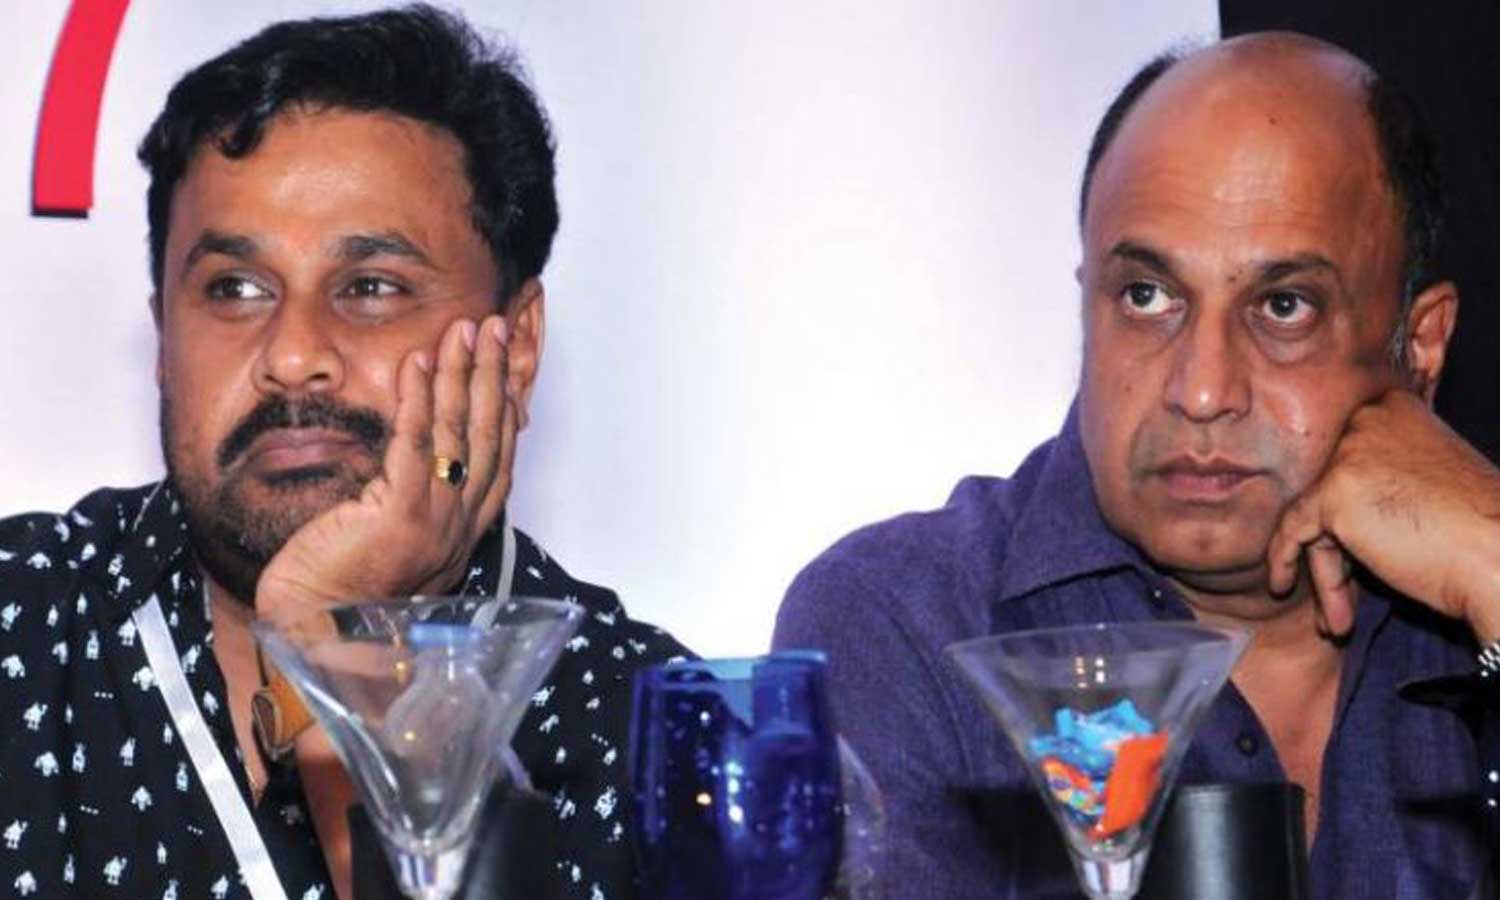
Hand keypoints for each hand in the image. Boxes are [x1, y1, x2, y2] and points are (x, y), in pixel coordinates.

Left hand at [255, 314, 517, 621]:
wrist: (317, 635)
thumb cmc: (340, 595)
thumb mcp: (392, 543)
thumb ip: (410, 504)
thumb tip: (411, 465)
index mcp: (461, 532)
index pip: (497, 459)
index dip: (503, 407)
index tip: (504, 366)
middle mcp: (459, 525)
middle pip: (488, 437)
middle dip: (491, 376)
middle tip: (491, 329)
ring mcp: (435, 520)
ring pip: (460, 433)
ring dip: (462, 373)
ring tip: (463, 330)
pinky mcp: (399, 515)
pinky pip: (415, 444)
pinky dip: (420, 398)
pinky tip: (419, 362)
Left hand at [1267, 390, 1499, 638]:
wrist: (1499, 559)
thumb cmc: (1476, 530)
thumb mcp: (1430, 480)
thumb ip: (1386, 474)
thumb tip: (1338, 504)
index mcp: (1396, 409)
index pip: (1347, 456)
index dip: (1346, 507)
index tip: (1347, 545)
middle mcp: (1369, 420)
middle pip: (1328, 485)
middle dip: (1334, 542)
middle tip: (1341, 584)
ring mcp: (1349, 454)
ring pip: (1313, 512)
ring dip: (1323, 567)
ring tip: (1334, 615)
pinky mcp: (1334, 491)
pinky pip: (1292, 529)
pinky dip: (1284, 560)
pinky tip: (1283, 586)